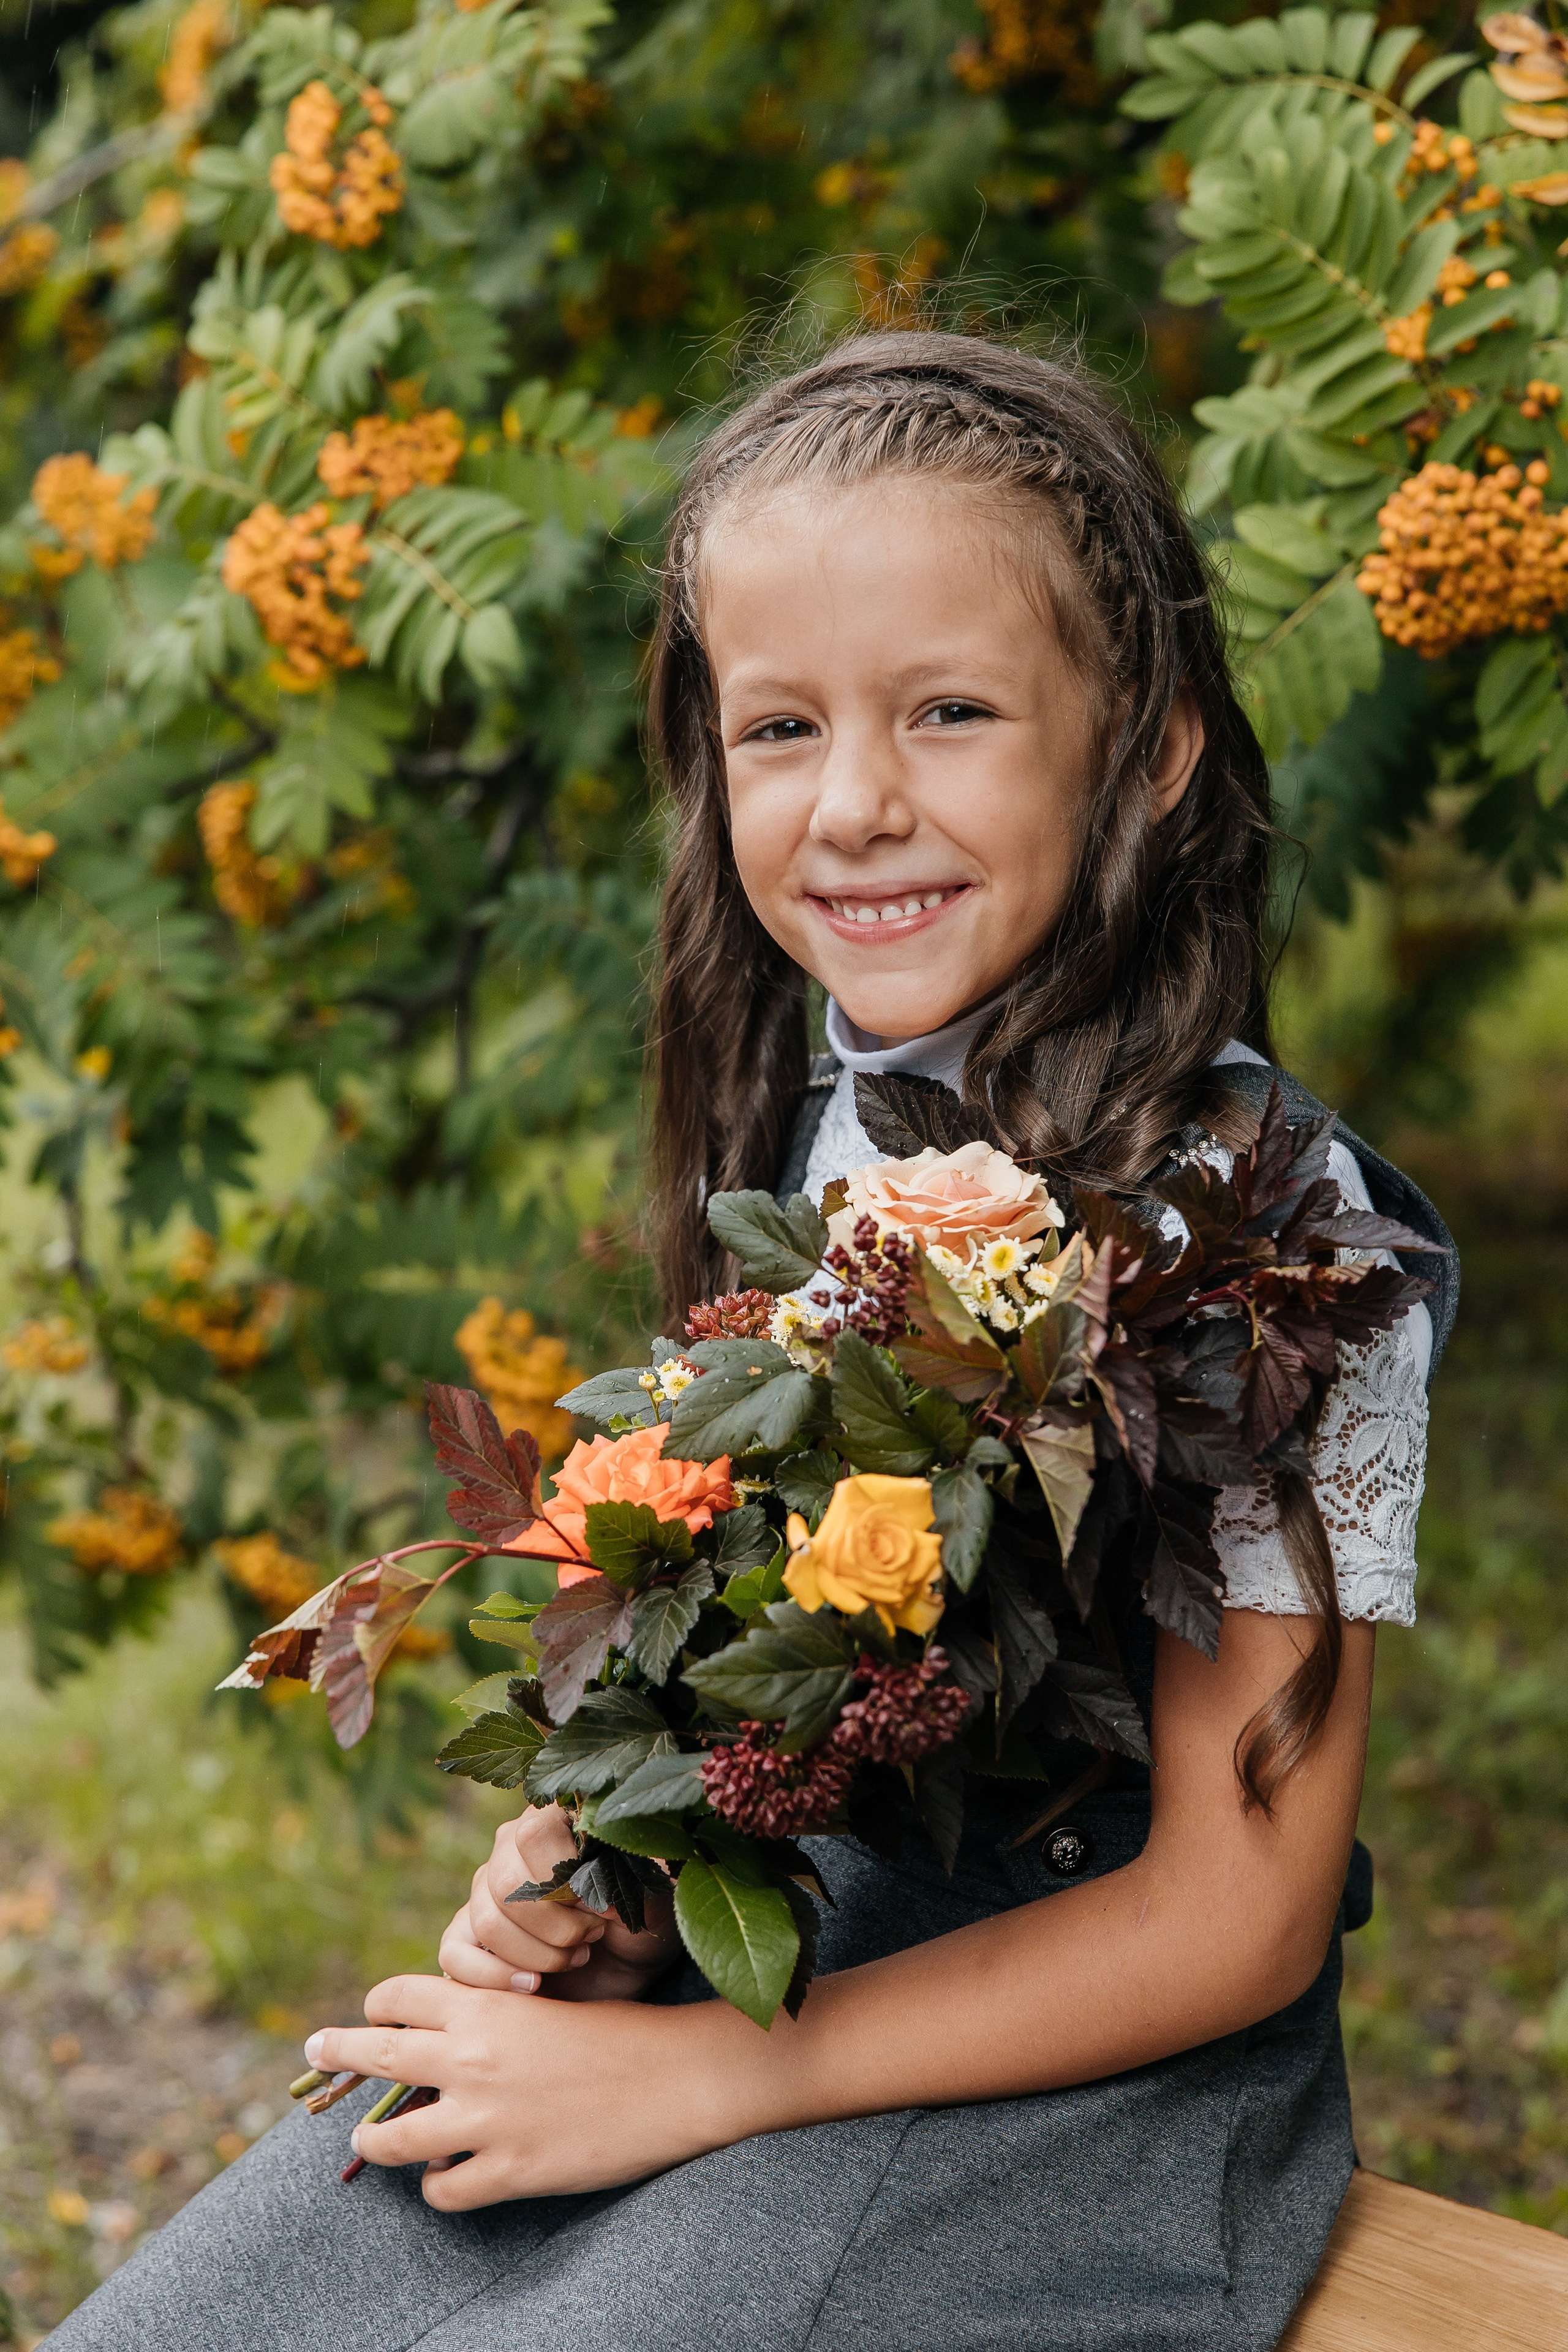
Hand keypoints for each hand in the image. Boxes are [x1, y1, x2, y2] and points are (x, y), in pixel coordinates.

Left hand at [304, 1973, 729, 2205]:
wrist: (675, 2078)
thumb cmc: (617, 2035)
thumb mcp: (543, 2009)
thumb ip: (488, 2020)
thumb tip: (437, 2040)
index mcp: (485, 2006)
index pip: (396, 1997)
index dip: (377, 2006)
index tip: (372, 2016)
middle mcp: (472, 2058)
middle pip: (375, 2055)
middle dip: (337, 2051)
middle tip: (313, 2050)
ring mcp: (486, 2120)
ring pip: (390, 2142)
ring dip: (373, 2145)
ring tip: (367, 2146)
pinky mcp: (508, 2171)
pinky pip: (442, 2190)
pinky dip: (440, 2186)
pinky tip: (453, 2178)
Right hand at [438, 1807, 681, 2001]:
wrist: (629, 1966)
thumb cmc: (645, 1921)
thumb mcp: (653, 1898)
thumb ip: (628, 1884)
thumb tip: (594, 1898)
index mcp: (553, 1821)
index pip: (534, 1835)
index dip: (566, 1881)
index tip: (602, 1911)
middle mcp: (509, 1849)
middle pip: (505, 1882)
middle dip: (556, 1926)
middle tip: (592, 1939)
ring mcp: (483, 1892)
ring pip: (486, 1921)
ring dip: (537, 1955)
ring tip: (576, 1958)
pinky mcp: (469, 1936)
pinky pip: (453, 1953)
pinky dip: (493, 1977)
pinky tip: (534, 1987)